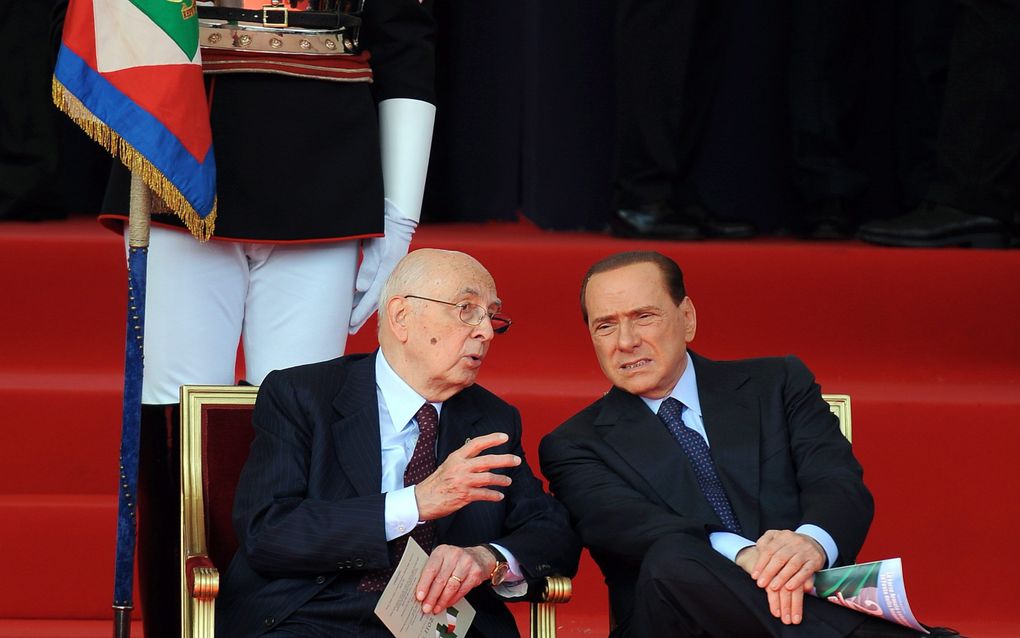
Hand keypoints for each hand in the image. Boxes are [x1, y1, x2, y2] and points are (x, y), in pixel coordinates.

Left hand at [348, 199, 416, 332]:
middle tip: (349, 330)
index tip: (350, 323)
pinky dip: (366, 295)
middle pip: (374, 299)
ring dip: (363, 307)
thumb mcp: (376, 244)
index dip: (360, 312)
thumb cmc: (385, 226)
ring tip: (353, 321)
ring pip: (373, 293)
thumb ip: (368, 266)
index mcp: (387, 270)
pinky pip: (375, 285)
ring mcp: (387, 270)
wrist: (397, 214)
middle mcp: (388, 272)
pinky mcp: (384, 265)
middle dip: (361, 315)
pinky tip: (359, 299)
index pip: (372, 297)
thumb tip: (360, 288)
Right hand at [415, 432, 520, 520]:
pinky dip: (494, 495)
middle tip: (516, 460)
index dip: (491, 439)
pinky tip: (499, 496)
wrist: (422, 499)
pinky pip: (484, 494)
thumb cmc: (436, 483)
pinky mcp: (464, 495)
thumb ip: (464, 460)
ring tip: (508, 481)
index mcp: (456, 457)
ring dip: (501, 479)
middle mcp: (460, 467)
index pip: (476, 443)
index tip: (504, 437)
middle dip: (504, 460)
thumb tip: (480, 456)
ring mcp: (463, 482)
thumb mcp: (448, 465)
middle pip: (487, 460)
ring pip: (488, 478)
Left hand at [415, 545, 493, 614]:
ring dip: (442, 601)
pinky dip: (453, 600)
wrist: (479, 557)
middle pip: (440, 580)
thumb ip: (432, 572)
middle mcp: (454, 555)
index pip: (431, 569)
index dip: (424, 585)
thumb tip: (421, 592)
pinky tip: (447, 604)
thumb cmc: (455, 560)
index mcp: (442, 551)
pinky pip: (462, 590)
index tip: (420, 597)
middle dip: (432, 597)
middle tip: (426, 608)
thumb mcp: (442, 559)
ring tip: (436, 608)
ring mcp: (466, 563)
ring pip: (451, 587)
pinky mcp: (475, 573)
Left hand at [748, 530, 825, 624]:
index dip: (761, 564)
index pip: (769, 550)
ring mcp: (806, 550)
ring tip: (773, 588)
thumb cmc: (789, 545)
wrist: (813, 543)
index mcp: (783, 536)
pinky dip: (798, 580)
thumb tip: (757, 550)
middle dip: (769, 572)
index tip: (754, 576)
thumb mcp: (776, 538)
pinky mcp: (816, 560)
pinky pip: (806, 571)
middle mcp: (795, 542)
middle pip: (780, 558)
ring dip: (782, 578)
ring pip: (792, 565)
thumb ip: (765, 543)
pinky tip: (789, 587)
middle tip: (760, 584)